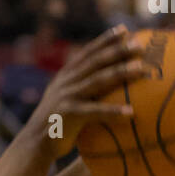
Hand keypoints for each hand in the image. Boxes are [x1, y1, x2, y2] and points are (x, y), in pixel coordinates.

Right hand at [27, 26, 148, 160]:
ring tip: (142, 69)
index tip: (124, 30)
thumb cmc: (54, 127)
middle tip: (140, 44)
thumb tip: (103, 88)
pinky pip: (96, 111)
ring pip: (98, 81)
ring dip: (121, 72)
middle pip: (96, 61)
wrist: (32, 145)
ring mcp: (67, 97)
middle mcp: (66, 82)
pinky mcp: (70, 115)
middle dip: (118, 50)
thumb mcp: (63, 101)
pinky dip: (113, 111)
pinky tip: (131, 113)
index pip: (88, 53)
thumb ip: (78, 91)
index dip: (105, 40)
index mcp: (66, 77)